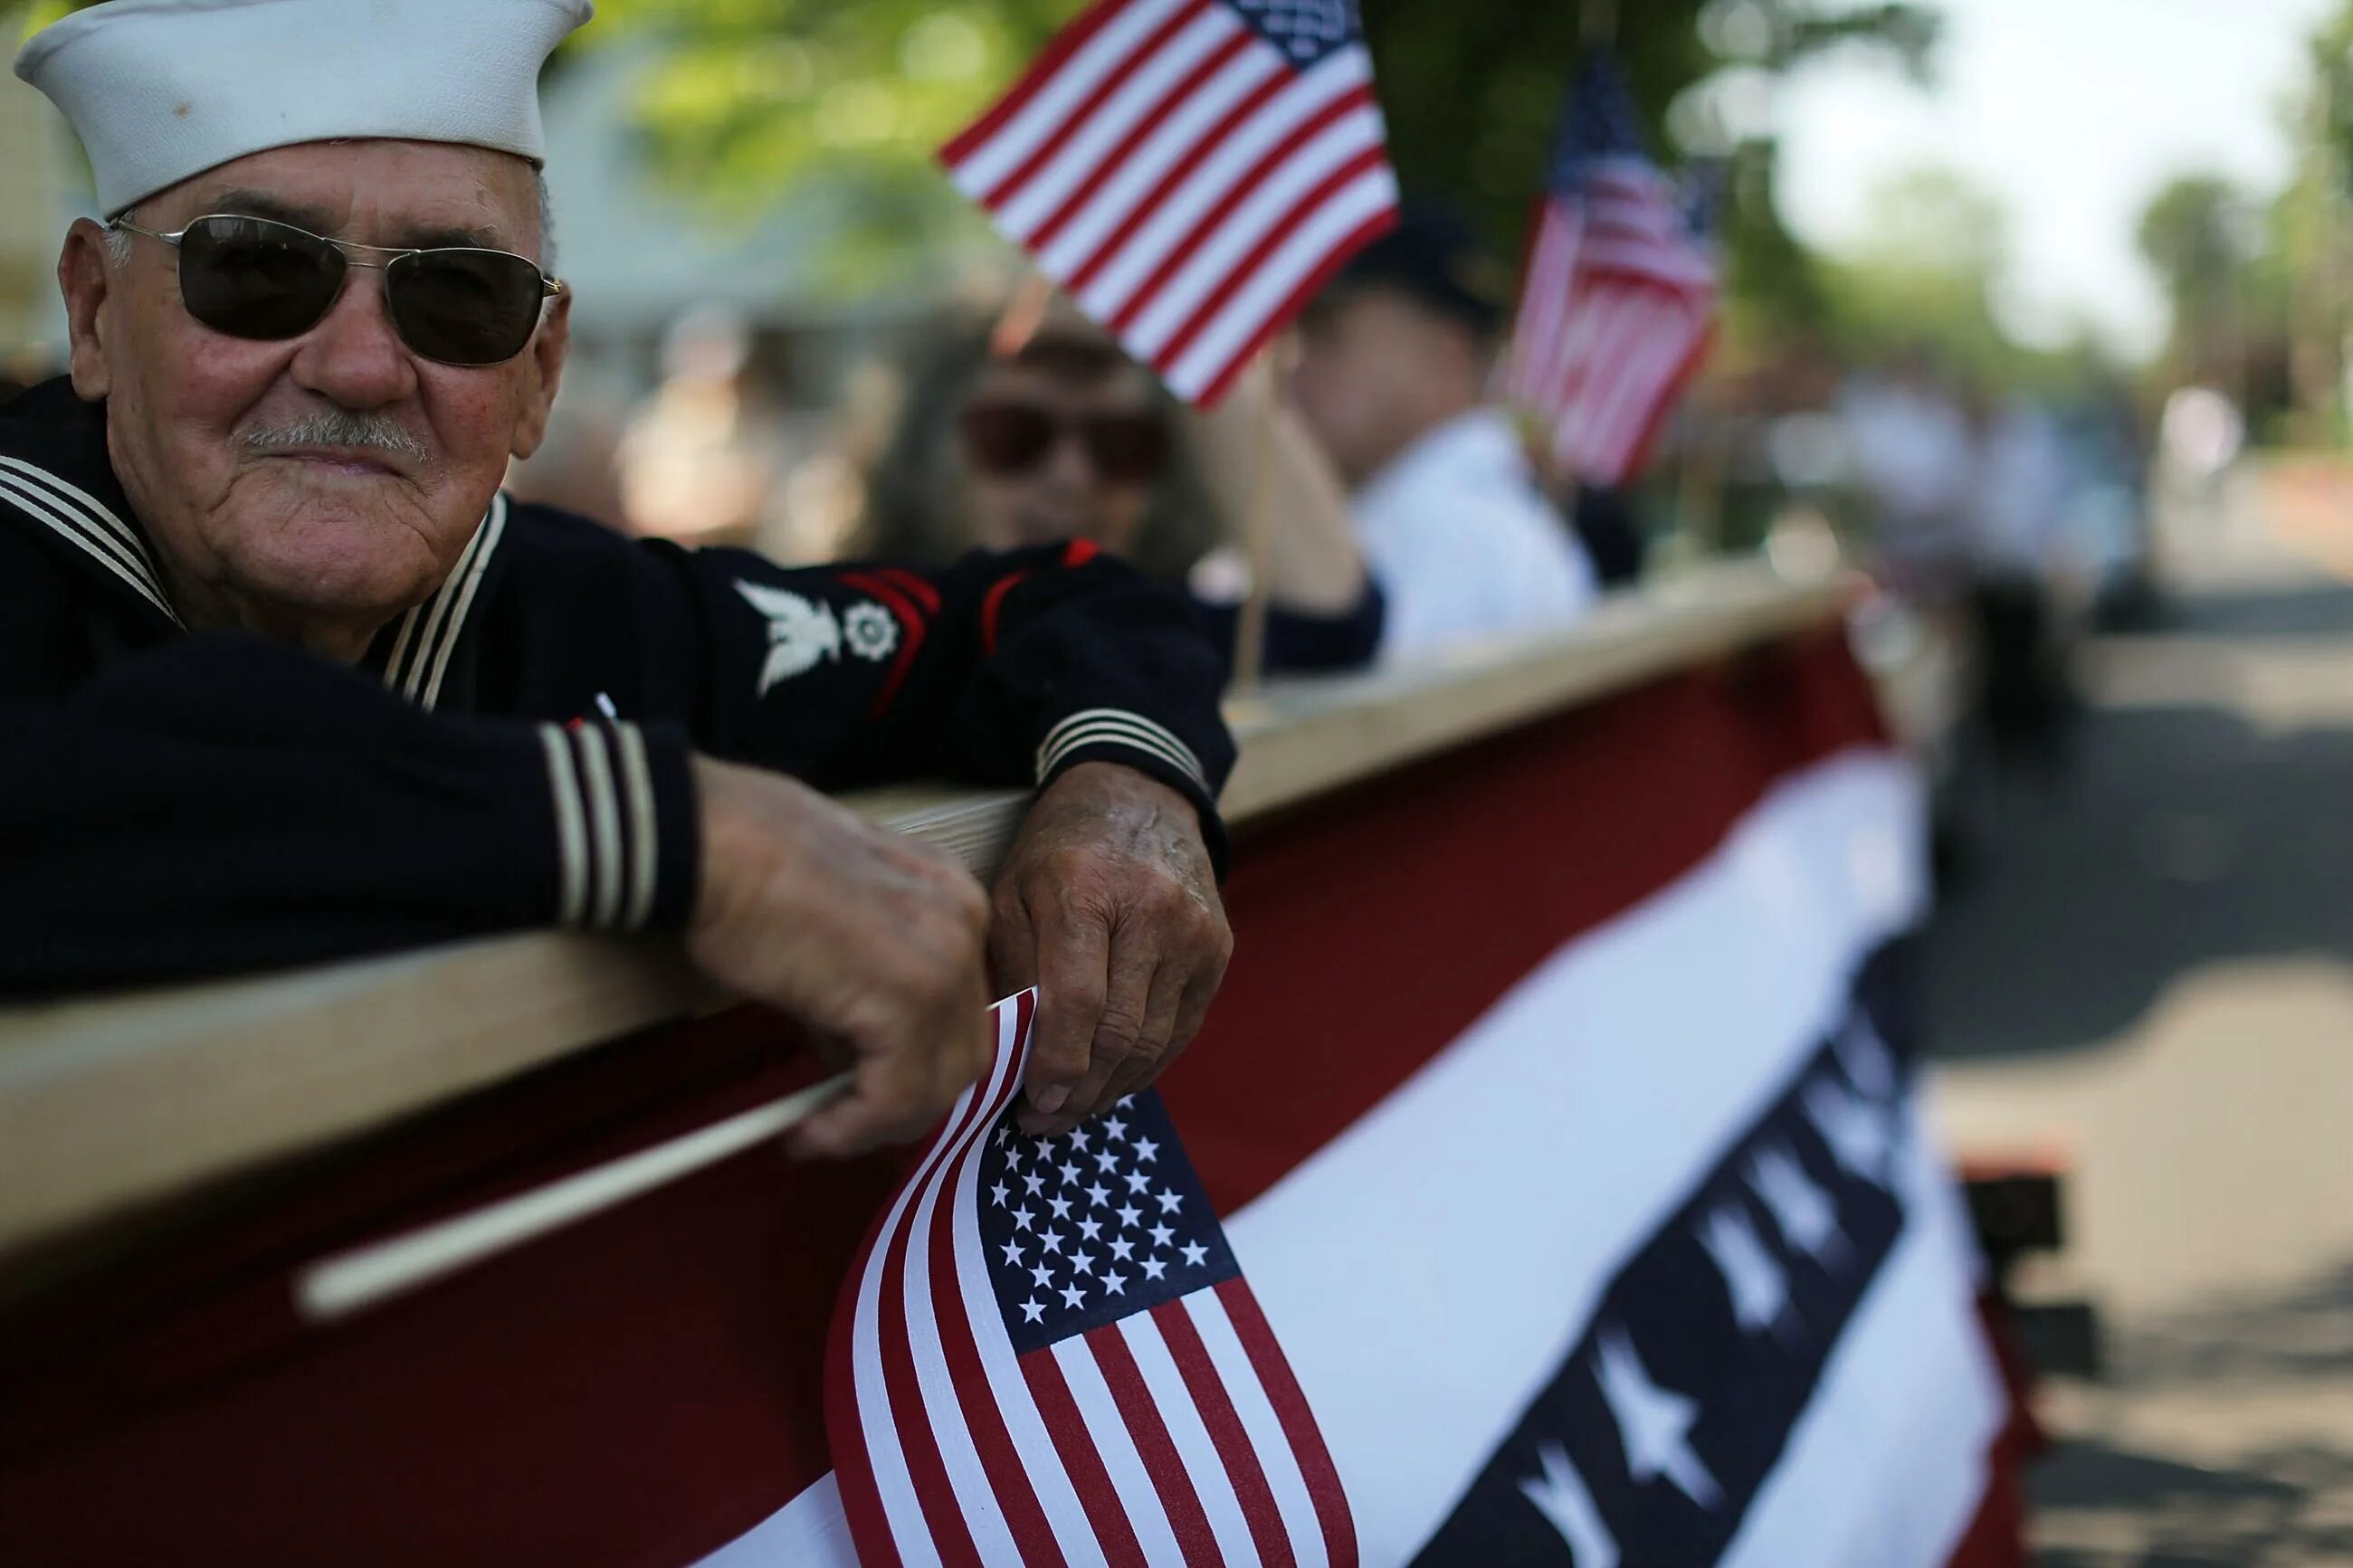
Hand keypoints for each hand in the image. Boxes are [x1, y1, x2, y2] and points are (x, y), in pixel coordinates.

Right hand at [686, 755, 992, 1157]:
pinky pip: (896, 1099)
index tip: (858, 1087)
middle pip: (962, 1048)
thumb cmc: (748, 861)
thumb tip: (848, 1042)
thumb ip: (864, 971)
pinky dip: (853, 1130)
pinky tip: (808, 1133)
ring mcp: (943, 964)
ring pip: (940, 1084)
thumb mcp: (836, 913)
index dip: (913, 1058)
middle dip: (905, 1097)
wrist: (713, 841)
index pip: (959, 1005)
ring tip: (818, 1128)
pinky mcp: (908, 1003)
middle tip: (841, 1117)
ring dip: (879, 1121)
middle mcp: (964, 925)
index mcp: (951, 895)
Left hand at [988, 762, 1232, 1134]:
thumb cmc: (1060, 850)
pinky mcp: (1219, 950)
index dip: (1056, 1064)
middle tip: (1042, 1120)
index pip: (1079, 1001)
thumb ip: (1011, 970)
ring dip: (1112, 1089)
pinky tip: (1112, 1082)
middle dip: (1081, 1090)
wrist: (1138, 796)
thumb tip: (1007, 1057)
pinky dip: (1146, 1066)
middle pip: (1122, 1031)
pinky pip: (1182, 1030)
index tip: (1031, 1104)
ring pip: (1156, 1041)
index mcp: (1088, 889)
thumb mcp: (1013, 893)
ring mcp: (1195, 932)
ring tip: (1072, 1110)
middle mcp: (1153, 910)